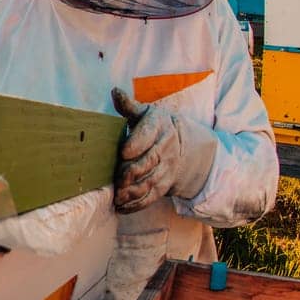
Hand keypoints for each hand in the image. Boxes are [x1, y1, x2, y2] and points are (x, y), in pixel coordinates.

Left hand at [111, 88, 215, 213]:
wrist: (184, 145)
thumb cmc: (154, 126)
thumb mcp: (145, 113)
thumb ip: (128, 106)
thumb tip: (115, 92)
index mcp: (159, 127)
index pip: (148, 135)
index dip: (136, 145)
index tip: (123, 152)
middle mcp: (164, 149)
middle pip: (148, 162)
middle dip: (132, 172)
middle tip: (117, 179)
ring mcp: (165, 169)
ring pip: (149, 182)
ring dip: (132, 192)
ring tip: (117, 196)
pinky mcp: (164, 185)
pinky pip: (151, 197)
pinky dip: (136, 205)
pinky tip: (121, 208)